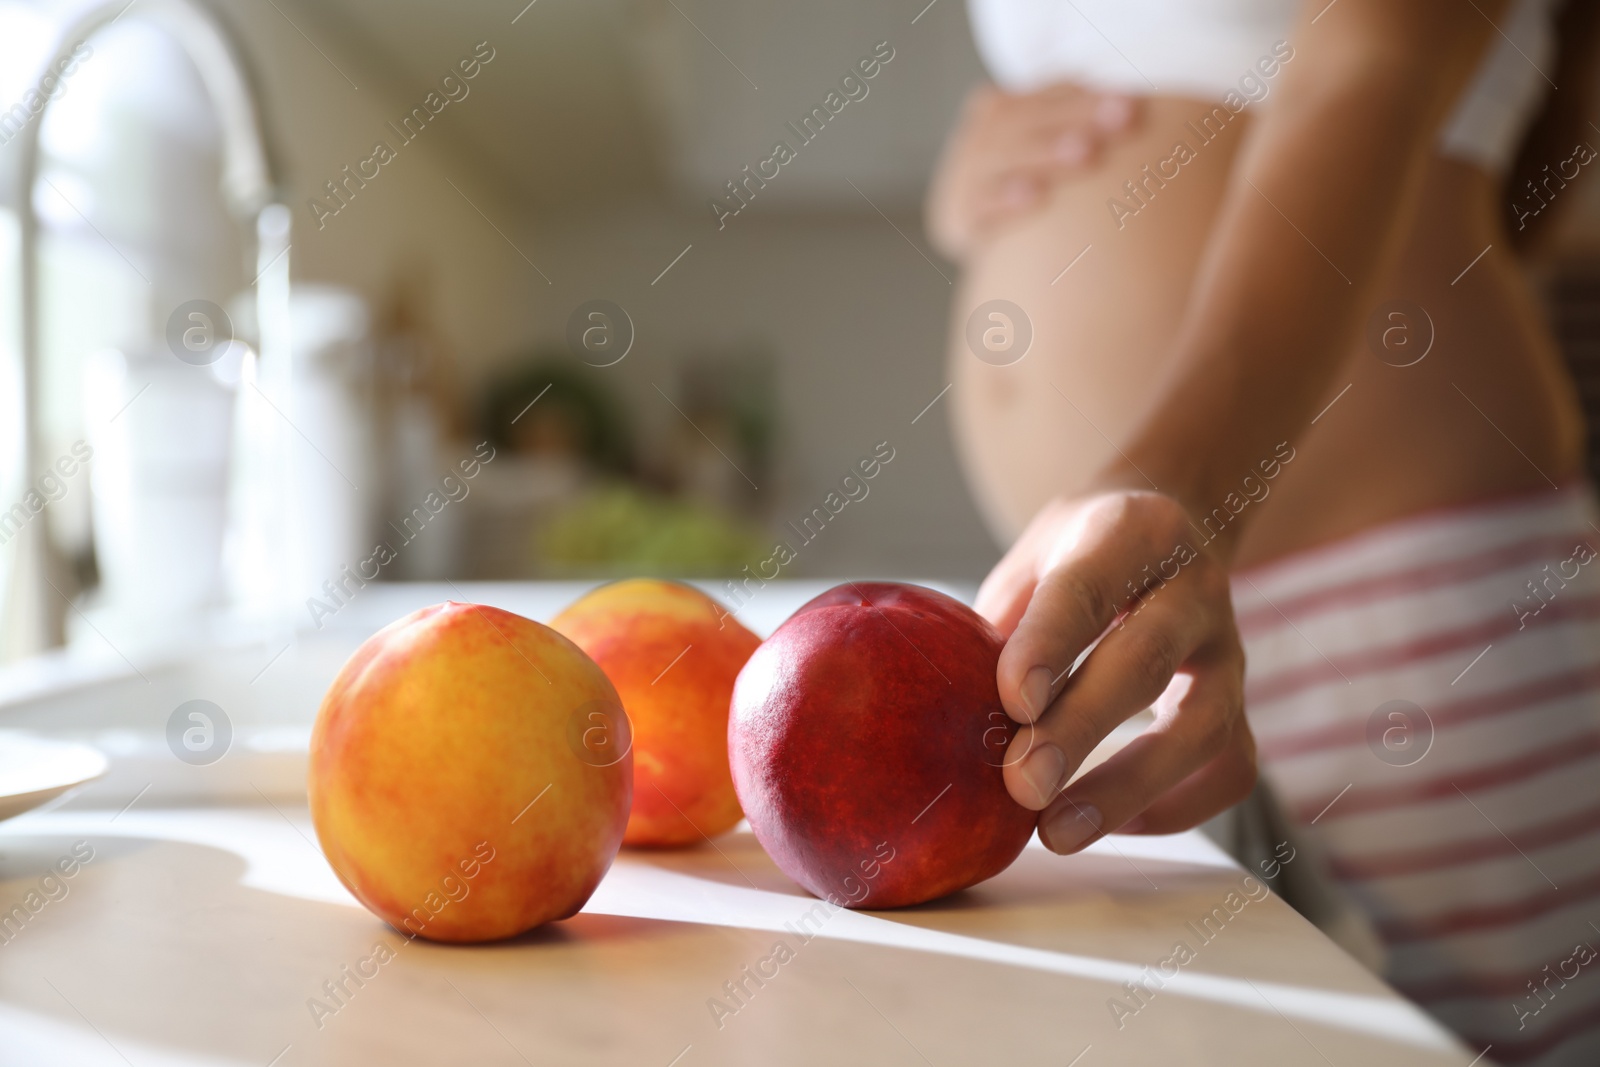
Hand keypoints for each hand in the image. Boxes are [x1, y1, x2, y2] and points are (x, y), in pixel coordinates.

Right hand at [925, 83, 1137, 260]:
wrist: (977, 236)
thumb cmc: (1029, 188)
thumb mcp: (1048, 150)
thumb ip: (1078, 125)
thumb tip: (1136, 112)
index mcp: (1006, 108)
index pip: (1049, 94)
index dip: (1090, 96)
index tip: (1134, 104)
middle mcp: (982, 134)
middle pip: (1028, 118)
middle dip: (1077, 117)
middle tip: (1122, 120)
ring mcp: (964, 174)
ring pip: (1004, 155)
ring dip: (1046, 152)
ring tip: (1086, 152)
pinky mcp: (956, 216)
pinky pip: (979, 203)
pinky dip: (1005, 199)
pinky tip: (1034, 195)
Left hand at [975, 491, 1254, 853]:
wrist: (1173, 521)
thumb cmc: (1078, 554)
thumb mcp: (1033, 559)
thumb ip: (1004, 624)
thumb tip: (953, 717)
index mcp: (1128, 533)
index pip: (1086, 590)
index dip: (1048, 646)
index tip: (1012, 703)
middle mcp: (1193, 586)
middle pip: (1144, 661)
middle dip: (1080, 730)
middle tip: (1022, 785)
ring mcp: (1228, 647)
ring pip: (1202, 726)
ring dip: (1128, 787)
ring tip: (1058, 831)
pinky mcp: (1242, 701)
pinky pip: (1230, 766)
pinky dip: (1175, 806)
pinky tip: (1114, 823)